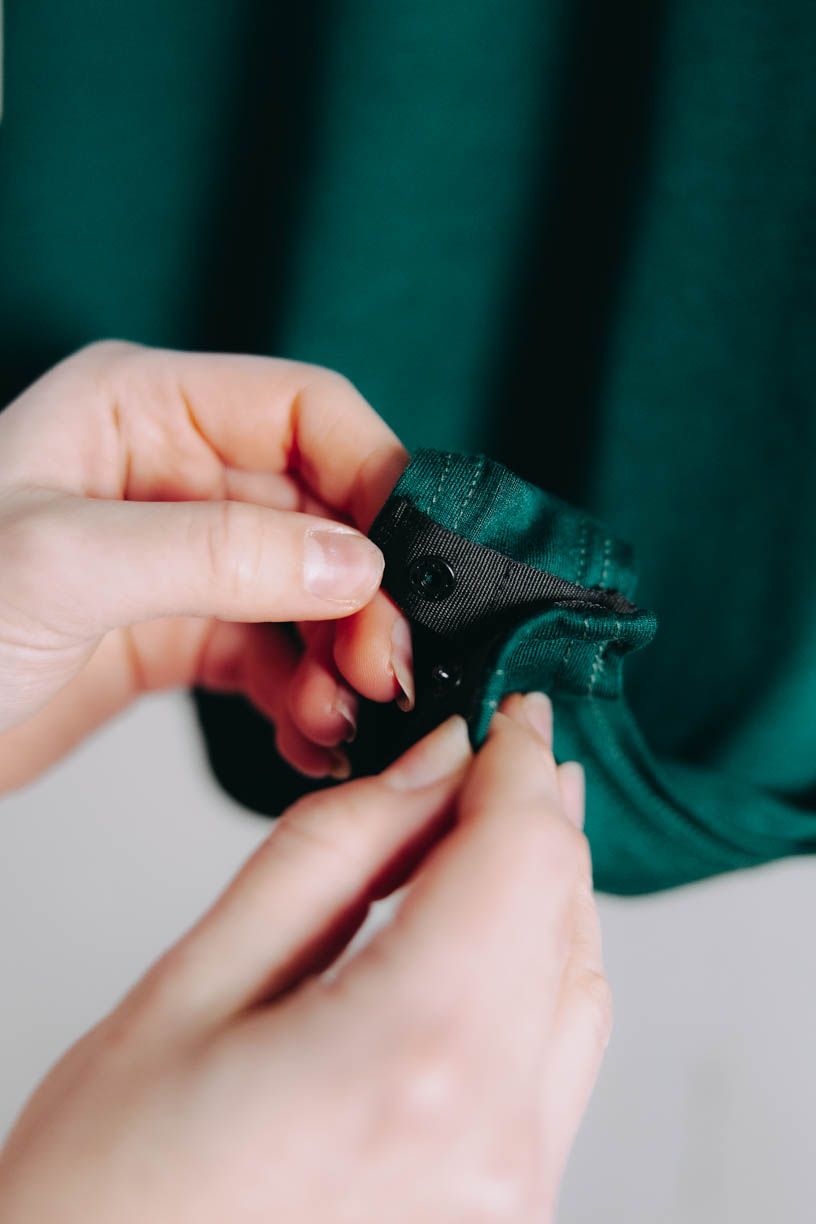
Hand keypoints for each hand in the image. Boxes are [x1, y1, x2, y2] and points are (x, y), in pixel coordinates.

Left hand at [0, 342, 411, 791]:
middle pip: (320, 511)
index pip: (306, 412)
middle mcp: (169, 474)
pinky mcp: (172, 634)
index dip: (375, 477)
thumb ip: (221, 554)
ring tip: (341, 716)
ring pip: (304, 591)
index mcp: (140, 407)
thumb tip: (360, 562)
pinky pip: (270, 656)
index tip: (414, 562)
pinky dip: (301, 697)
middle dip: (363, 591)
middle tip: (385, 668)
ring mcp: (176, 558)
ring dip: (338, 655)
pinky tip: (309, 737)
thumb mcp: (64, 565)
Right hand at [0, 693, 606, 1222]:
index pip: (521, 856)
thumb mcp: (192, 989)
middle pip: (567, 915)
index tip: (510, 711)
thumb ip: (329, 857)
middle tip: (499, 751)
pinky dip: (537, 975)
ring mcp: (508, 1198)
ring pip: (579, 990)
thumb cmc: (100, 1202)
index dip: (520, 763)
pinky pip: (559, 1068)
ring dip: (546, 892)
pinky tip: (486, 935)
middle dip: (536, 815)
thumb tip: (431, 767)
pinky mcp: (501, 1222)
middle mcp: (489, 1141)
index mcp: (411, 1059)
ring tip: (493, 827)